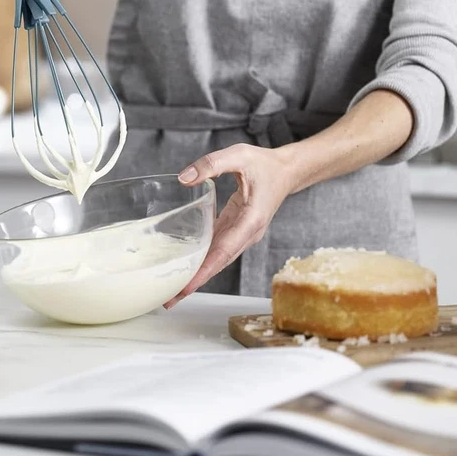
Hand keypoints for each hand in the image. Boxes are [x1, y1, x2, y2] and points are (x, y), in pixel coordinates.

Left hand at [164, 144, 296, 308]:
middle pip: (219, 264)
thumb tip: (184, 177)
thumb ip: (211, 164)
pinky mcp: (236, 232)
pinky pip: (217, 251)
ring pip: (217, 261)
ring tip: (172, 292)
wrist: (287, 171)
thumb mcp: (239, 155)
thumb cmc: (265, 164)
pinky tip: (184, 269)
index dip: (205, 270)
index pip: (224, 250)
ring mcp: (242, 235)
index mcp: (251, 220)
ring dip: (196, 277)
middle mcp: (248, 234)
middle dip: (195, 282)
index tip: (187, 286)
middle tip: (170, 300)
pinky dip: (201, 262)